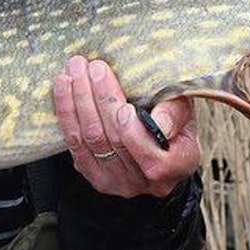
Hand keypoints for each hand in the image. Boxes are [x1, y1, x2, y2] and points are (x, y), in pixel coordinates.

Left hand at [52, 56, 201, 197]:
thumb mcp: (184, 109)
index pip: (154, 159)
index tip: (124, 106)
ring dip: (79, 101)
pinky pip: (74, 144)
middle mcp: (146, 181)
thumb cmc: (174, 120)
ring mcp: (117, 182)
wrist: (158, 142)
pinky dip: (67, 112)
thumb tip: (157, 122)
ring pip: (91, 140)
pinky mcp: (93, 174)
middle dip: (102, 100)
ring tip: (76, 70)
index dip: (134, 135)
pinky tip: (64, 87)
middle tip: (94, 67)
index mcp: (177, 165)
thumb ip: (174, 112)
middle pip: (115, 141)